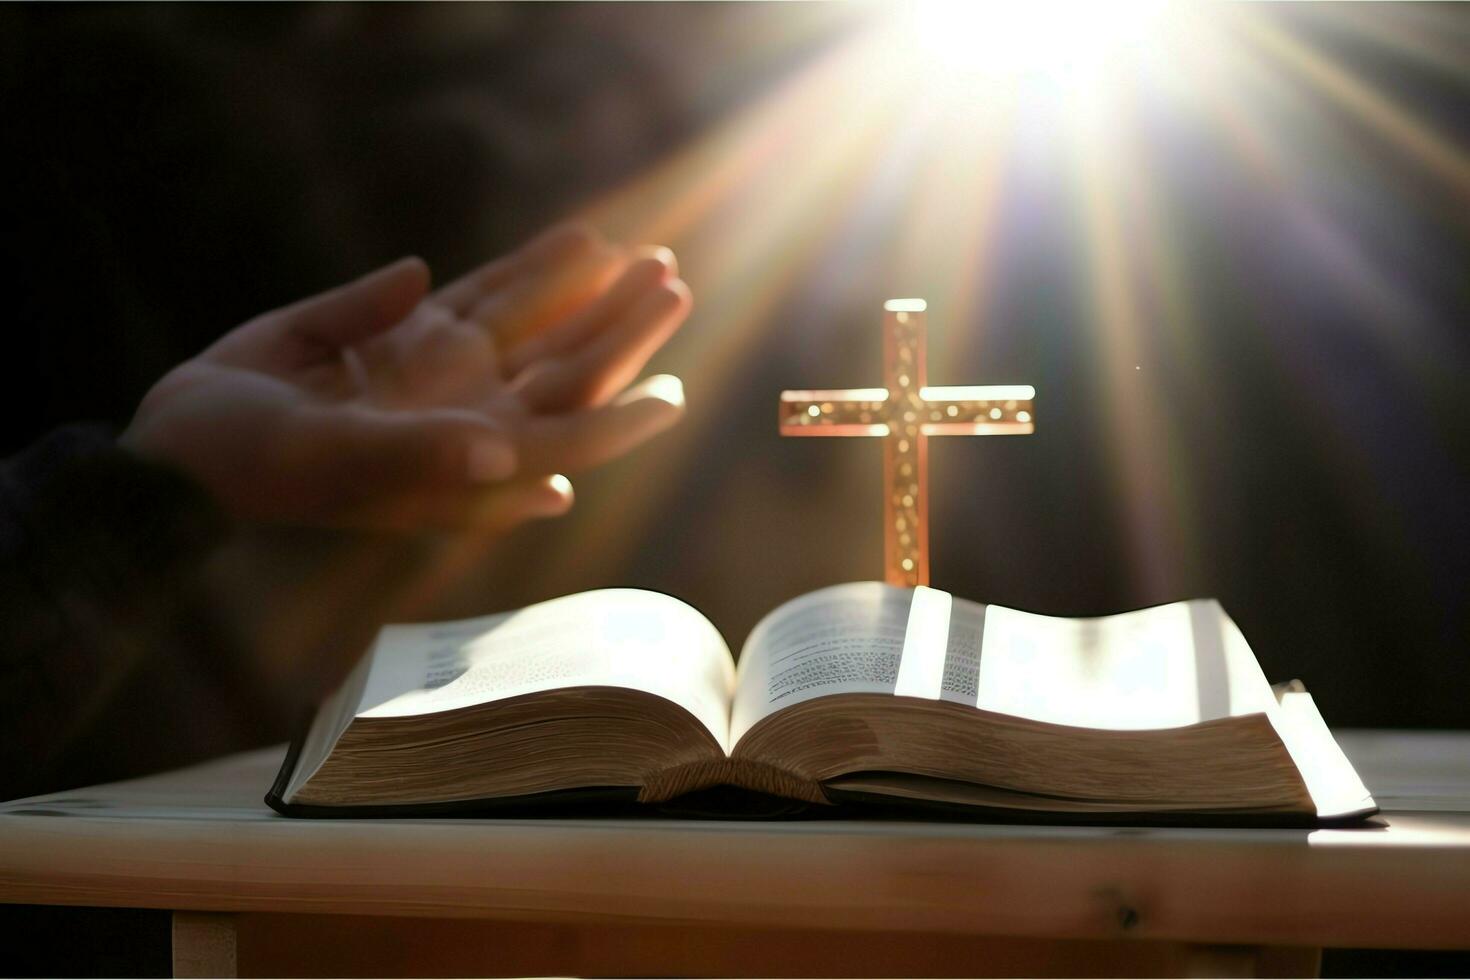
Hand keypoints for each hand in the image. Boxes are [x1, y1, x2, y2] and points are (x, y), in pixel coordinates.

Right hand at [123, 224, 690, 532]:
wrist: (185, 438)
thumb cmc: (255, 462)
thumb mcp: (334, 461)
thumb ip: (422, 458)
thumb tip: (521, 468)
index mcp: (461, 460)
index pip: (558, 439)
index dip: (618, 420)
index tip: (673, 398)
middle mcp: (466, 416)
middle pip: (563, 369)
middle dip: (620, 330)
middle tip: (671, 283)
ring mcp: (443, 372)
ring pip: (535, 327)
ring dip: (590, 292)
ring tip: (647, 255)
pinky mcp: (411, 333)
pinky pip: (487, 294)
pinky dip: (529, 269)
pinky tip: (577, 242)